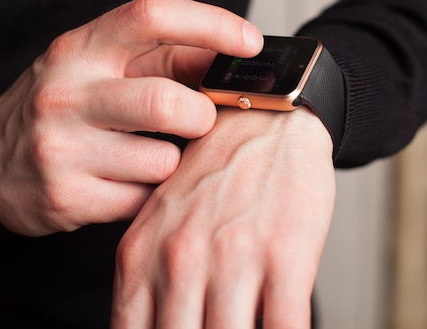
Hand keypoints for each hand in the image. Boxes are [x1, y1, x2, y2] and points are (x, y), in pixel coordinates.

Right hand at [0, 0, 262, 235]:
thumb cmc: (65, 107)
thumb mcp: (99, 68)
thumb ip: (164, 60)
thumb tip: (232, 61)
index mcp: (80, 48)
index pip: (151, 17)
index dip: (210, 23)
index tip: (251, 42)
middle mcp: (67, 93)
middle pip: (168, 103)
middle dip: (201, 118)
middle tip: (197, 122)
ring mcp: (62, 148)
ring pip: (163, 162)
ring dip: (172, 164)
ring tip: (149, 157)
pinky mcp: (66, 198)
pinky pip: (144, 201)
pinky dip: (151, 195)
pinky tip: (127, 184)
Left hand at [111, 107, 335, 328]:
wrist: (264, 118)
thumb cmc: (214, 173)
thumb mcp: (158, 220)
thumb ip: (146, 280)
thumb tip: (154, 325)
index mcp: (141, 257)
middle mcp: (179, 262)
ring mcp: (233, 260)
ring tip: (247, 327)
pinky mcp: (285, 256)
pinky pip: (285, 328)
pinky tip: (282, 327)